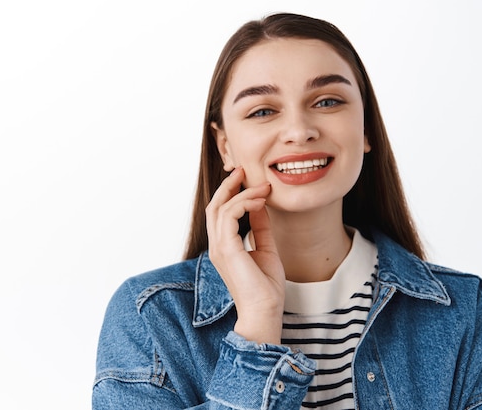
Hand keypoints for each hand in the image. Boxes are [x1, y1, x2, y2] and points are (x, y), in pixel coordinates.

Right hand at [205, 168, 284, 343]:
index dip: (231, 193)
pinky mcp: (227, 249)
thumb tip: (260, 206)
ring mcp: (219, 247)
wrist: (265, 311)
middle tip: (244, 170)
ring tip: (261, 186)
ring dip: (241, 192)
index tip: (248, 180)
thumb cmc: (266, 287)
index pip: (220, 213)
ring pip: (220, 208)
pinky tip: (260, 200)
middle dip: (229, 185)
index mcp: (224, 247)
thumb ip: (260, 228)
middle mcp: (217, 245)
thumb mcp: (266, 249)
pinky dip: (243, 203)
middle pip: (215, 206)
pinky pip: (229, 216)